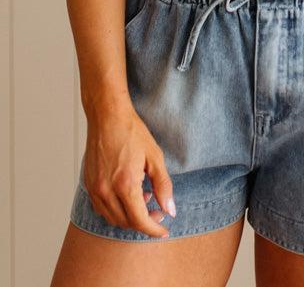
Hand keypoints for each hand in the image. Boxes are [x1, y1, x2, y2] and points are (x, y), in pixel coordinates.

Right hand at [83, 104, 175, 237]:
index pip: (139, 221)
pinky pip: (102, 209)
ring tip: (144, 200)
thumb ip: (163, 186)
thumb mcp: (155, 157)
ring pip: (113, 218)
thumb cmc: (131, 132)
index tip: (164, 231)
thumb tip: (170, 210)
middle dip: (144, 223)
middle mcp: (106, 191)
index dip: (154, 230)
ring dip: (129, 217)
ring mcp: (95, 189)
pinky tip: (127, 196)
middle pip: (126, 223)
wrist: (108, 116)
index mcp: (125, 185)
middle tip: (158, 212)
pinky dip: (116, 210)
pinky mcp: (89, 184)